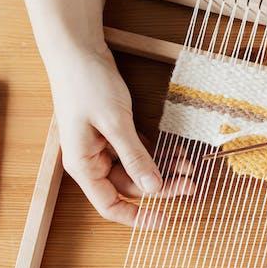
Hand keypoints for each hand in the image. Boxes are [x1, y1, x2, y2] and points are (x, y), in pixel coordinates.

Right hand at [48, 47, 190, 226]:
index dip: (137, 217)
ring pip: (138, 169)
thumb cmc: (86, 83)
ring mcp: (102, 146)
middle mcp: (92, 160)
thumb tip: (154, 189)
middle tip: (190, 184)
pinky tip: (177, 152)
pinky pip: (138, 152)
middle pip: (130, 187)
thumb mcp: (115, 123)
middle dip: (161, 187)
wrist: (76, 49)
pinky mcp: (113, 132)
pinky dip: (157, 153)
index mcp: (83, 165)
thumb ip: (135, 158)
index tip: (165, 219)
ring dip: (163, 169)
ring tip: (189, 165)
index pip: (110, 205)